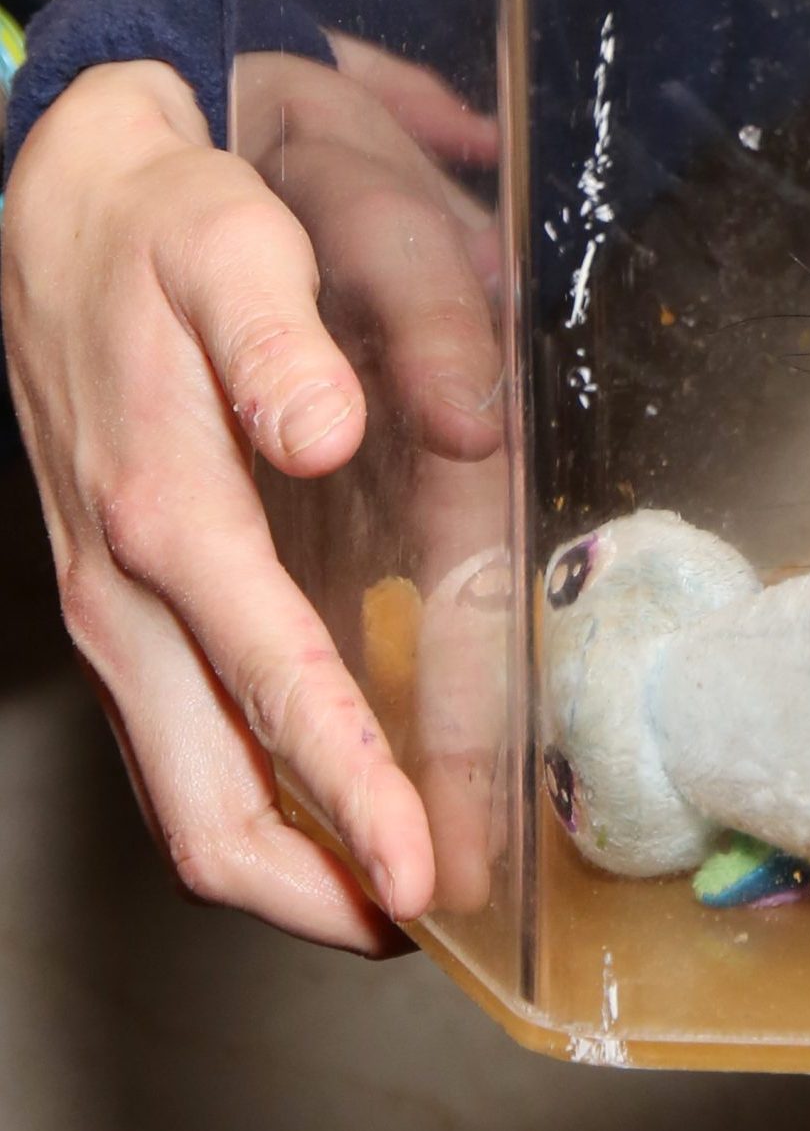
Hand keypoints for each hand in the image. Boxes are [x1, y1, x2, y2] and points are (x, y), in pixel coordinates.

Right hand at [2, 50, 495, 950]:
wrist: (62, 205)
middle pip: (205, 807)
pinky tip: (337, 816)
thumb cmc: (168, 230)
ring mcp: (117, 612)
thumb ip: (283, 343)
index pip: (271, 695)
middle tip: (426, 925)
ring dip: (287, 868)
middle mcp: (127, 592)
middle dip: (313, 887)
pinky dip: (260, 805)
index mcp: (167, 519)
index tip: (420, 873)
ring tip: (394, 903)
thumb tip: (327, 431)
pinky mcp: (126, 609)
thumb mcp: (236, 248)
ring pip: (187, 797)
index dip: (350, 797)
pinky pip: (184, 750)